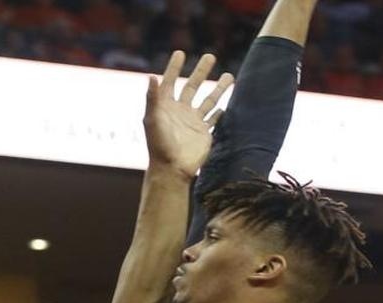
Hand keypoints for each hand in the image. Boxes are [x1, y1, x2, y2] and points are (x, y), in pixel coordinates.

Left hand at [143, 51, 233, 179]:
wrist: (172, 169)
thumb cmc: (158, 145)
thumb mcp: (152, 119)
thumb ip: (152, 98)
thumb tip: (151, 76)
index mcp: (166, 107)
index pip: (170, 82)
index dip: (174, 68)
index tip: (180, 53)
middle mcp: (180, 112)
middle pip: (193, 86)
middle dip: (201, 71)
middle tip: (210, 56)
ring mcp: (193, 122)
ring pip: (209, 100)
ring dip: (219, 88)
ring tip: (230, 75)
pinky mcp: (204, 133)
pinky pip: (214, 118)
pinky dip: (220, 110)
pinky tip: (226, 104)